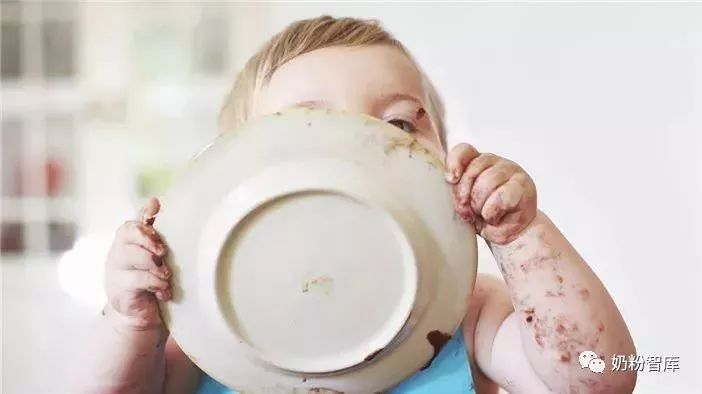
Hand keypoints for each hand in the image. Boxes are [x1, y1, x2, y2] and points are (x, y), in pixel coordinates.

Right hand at [104, 197, 170, 330]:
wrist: (137, 315)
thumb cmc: (147, 278)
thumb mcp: (151, 253)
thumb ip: (151, 229)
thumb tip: (154, 200)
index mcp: (125, 243)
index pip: (129, 226)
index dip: (145, 228)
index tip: (159, 236)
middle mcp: (116, 254)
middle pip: (127, 237)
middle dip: (149, 243)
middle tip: (163, 253)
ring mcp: (115, 272)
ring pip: (132, 257)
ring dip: (155, 265)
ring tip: (166, 275)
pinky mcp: (120, 291)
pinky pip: (139, 280)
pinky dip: (156, 284)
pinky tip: (163, 292)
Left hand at [445, 144, 536, 243]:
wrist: (512, 233)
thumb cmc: (484, 216)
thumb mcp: (464, 202)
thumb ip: (456, 188)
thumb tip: (449, 179)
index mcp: (476, 162)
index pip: (464, 151)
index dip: (454, 163)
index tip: (451, 180)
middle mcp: (494, 162)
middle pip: (472, 171)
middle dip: (464, 196)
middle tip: (468, 212)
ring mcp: (510, 170)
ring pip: (486, 183)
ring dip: (479, 206)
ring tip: (482, 216)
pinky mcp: (523, 184)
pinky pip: (501, 197)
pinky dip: (493, 213)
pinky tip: (495, 218)